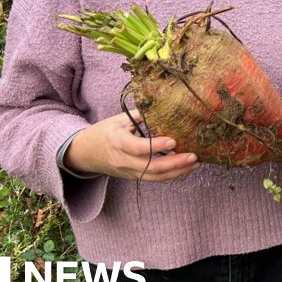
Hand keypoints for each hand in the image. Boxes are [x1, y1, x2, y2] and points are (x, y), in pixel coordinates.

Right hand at [66, 109, 199, 180]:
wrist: (86, 153)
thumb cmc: (105, 131)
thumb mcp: (119, 119)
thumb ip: (141, 114)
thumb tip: (164, 103)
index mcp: (116, 141)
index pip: (137, 147)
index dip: (155, 146)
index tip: (174, 141)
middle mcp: (122, 160)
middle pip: (150, 167)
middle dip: (174, 163)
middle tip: (193, 156)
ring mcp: (128, 171)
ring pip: (154, 176)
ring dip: (177, 172)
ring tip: (195, 163)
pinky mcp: (133, 177)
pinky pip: (154, 178)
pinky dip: (171, 174)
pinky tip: (185, 167)